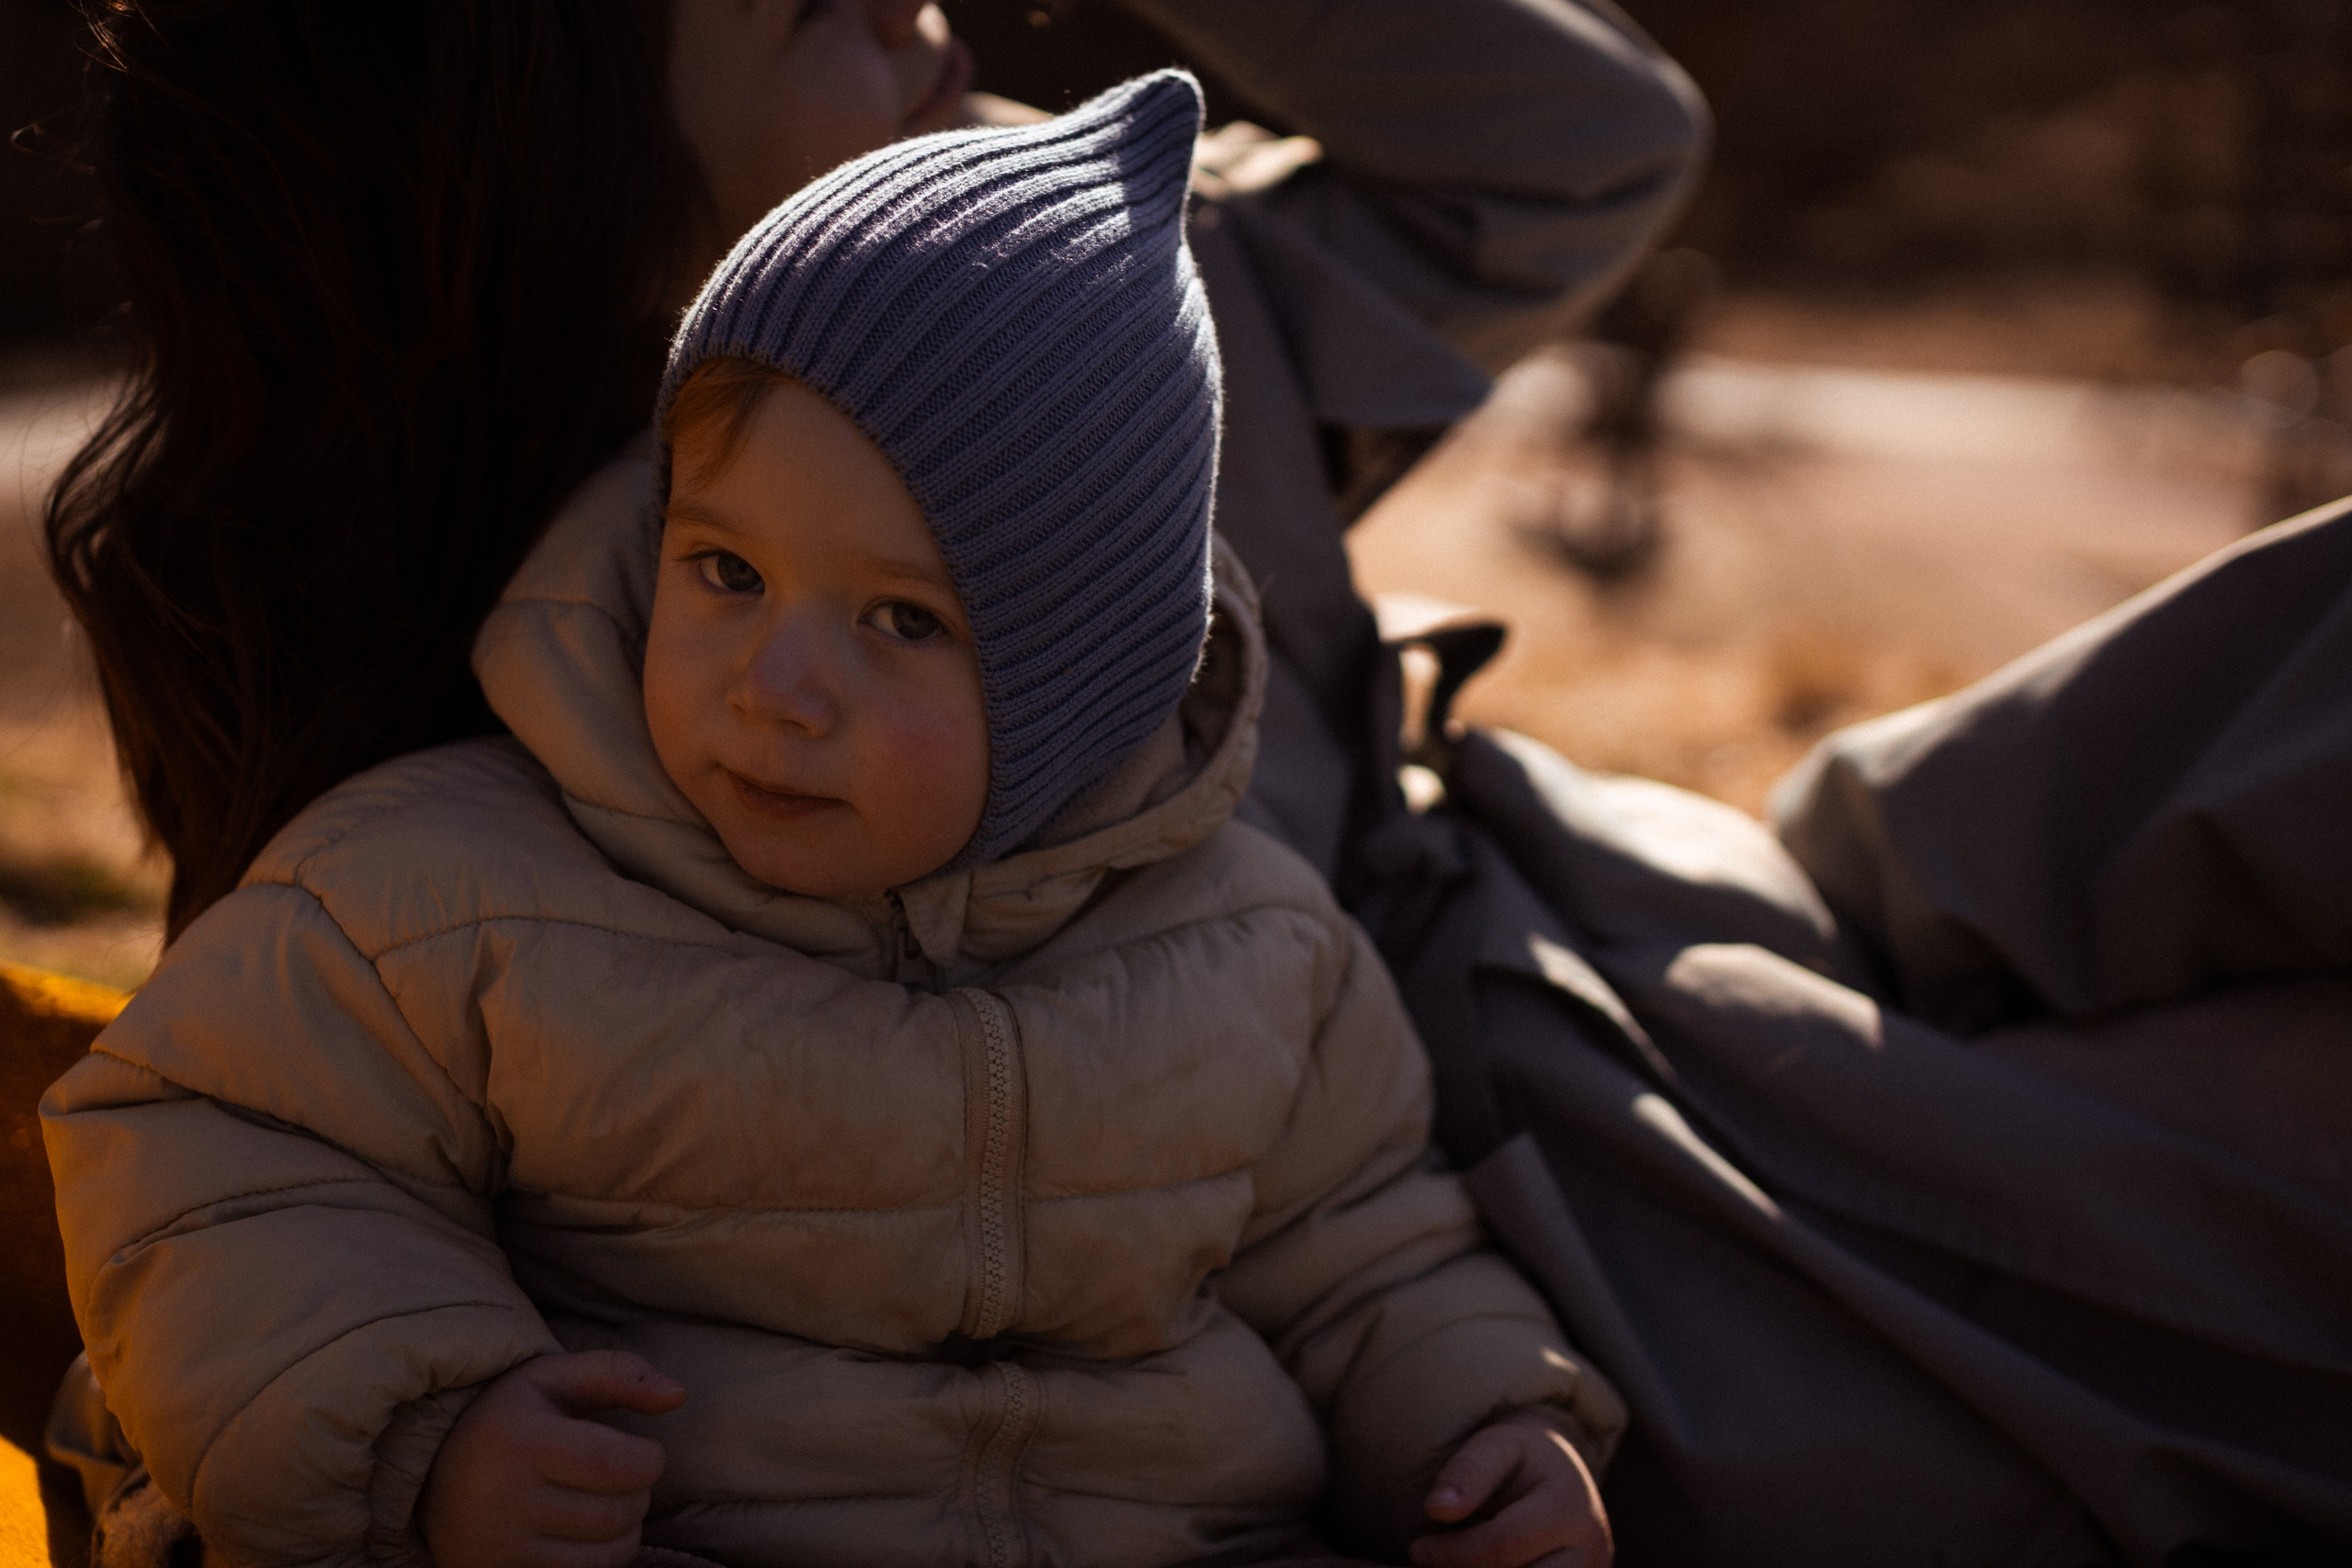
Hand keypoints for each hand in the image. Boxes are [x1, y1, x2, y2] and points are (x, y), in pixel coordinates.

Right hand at [420, 1349, 687, 1567]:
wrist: (433, 1478)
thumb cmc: (510, 1420)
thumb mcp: (556, 1379)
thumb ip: (620, 1374)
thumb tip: (679, 1395)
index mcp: (519, 1441)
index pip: (613, 1464)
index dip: (648, 1460)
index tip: (644, 1451)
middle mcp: (503, 1501)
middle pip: (615, 1514)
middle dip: (640, 1494)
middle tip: (624, 1476)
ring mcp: (499, 1550)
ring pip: (606, 1554)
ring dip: (627, 1528)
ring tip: (607, 1501)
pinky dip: (603, 1558)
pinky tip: (587, 1532)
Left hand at [1410, 1410, 1612, 1567]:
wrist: (1565, 1476)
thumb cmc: (1523, 1460)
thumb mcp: (1497, 1446)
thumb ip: (1468, 1472)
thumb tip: (1437, 1508)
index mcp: (1569, 1507)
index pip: (1502, 1547)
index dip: (1452, 1554)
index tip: (1418, 1550)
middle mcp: (1590, 1549)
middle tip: (1435, 1563)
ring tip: (1460, 1563)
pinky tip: (1482, 1565)